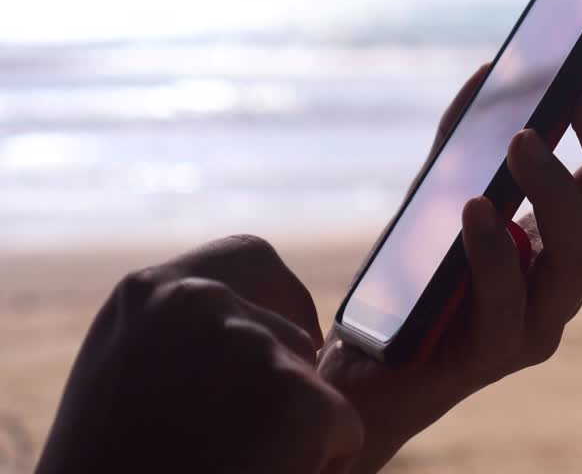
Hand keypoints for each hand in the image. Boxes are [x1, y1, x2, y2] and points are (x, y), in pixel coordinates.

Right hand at [36, 236, 363, 473]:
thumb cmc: (110, 471)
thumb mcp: (125, 384)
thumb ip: (180, 344)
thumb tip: (255, 332)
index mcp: (146, 294)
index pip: (249, 258)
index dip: (279, 304)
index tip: (286, 344)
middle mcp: (198, 300)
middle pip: (292, 323)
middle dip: (292, 371)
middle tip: (263, 429)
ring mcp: (250, 345)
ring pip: (314, 383)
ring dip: (293, 426)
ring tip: (236, 466)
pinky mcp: (299, 401)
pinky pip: (343, 430)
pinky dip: (322, 463)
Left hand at [318, 68, 581, 473]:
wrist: (366, 373)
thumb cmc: (412, 280)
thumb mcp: (439, 198)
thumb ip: (464, 142)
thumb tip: (490, 71)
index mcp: (565, 245)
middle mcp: (566, 284)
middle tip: (578, 94)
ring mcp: (538, 324)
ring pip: (580, 257)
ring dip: (555, 189)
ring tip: (522, 139)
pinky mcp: (493, 357)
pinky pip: (506, 302)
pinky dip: (493, 249)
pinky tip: (473, 208)